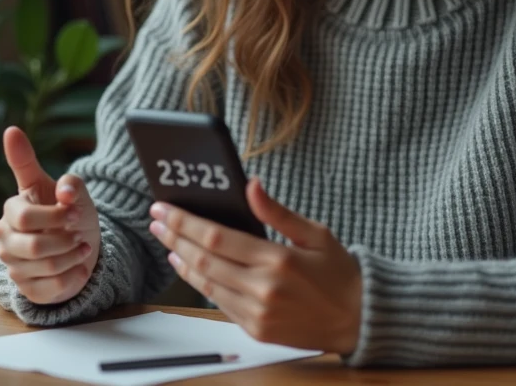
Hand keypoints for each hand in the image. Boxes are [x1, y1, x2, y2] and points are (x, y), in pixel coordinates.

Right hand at [0, 126, 99, 304]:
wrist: (80, 244)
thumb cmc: (71, 213)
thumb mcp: (76, 193)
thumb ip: (71, 183)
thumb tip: (65, 192)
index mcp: (12, 209)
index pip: (25, 217)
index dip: (55, 217)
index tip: (75, 212)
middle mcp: (5, 237)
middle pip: (33, 246)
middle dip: (65, 240)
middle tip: (79, 234)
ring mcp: (13, 264)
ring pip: (47, 266)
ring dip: (74, 256)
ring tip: (83, 247)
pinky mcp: (26, 287)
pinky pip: (54, 286)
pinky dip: (74, 275)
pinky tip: (80, 267)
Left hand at [148, 178, 361, 354]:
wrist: (359, 320)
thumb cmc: (340, 273)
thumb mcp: (316, 234)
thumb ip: (278, 212)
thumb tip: (251, 185)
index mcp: (278, 260)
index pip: (217, 238)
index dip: (185, 222)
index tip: (164, 208)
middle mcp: (264, 289)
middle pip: (204, 260)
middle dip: (175, 237)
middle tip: (156, 219)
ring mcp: (258, 313)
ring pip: (206, 283)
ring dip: (182, 260)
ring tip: (167, 241)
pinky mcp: (257, 330)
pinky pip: (219, 303)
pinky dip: (200, 283)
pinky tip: (190, 267)